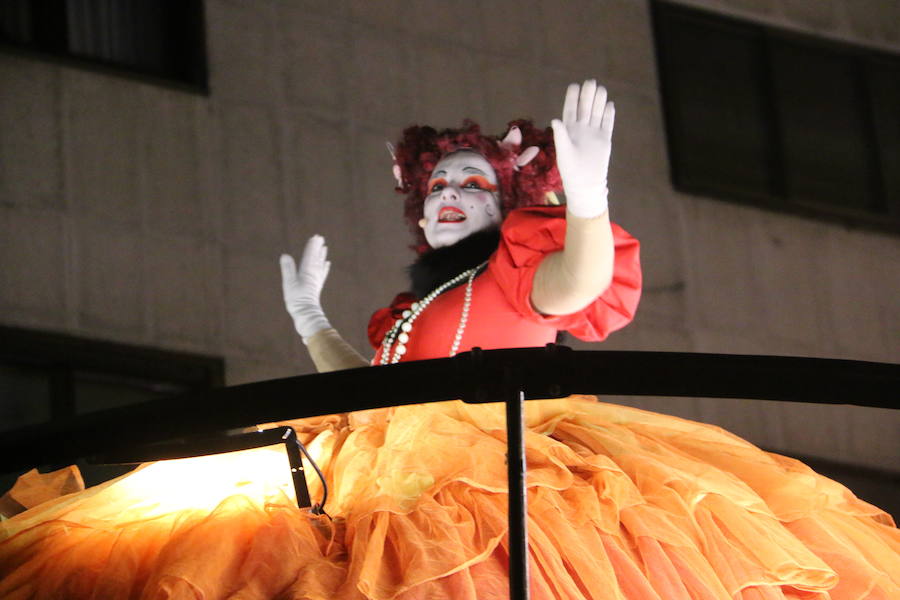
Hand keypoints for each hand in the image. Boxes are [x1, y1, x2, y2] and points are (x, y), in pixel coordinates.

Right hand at [280, 235, 331, 341]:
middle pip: (316, 258)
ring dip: (321, 256)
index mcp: (306, 272)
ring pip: (320, 265)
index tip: (315, 237)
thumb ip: (287, 269)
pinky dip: (324, 268)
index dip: (312, 246)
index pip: (310, 256)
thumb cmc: (297, 300)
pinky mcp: (316, 287)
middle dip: (318, 248)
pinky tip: (327, 264)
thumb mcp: (289, 284)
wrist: (306, 314)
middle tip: (320, 238)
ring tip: (324, 248)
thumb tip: (285, 255)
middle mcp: (313, 275)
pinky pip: (322, 274)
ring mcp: (316, 281)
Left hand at [550, 79, 614, 217]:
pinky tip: (609, 104)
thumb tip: (555, 120)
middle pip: (585, 108)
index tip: (574, 86)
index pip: (570, 110)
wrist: (585, 183)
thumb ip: (561, 136)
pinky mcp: (604, 139)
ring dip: (598, 102)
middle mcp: (581, 129)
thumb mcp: (563, 152)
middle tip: (590, 82)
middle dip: (587, 95)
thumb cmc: (570, 170)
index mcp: (569, 130)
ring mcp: (593, 133)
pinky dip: (608, 115)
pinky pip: (606, 124)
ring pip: (596, 113)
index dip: (572, 99)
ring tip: (601, 89)